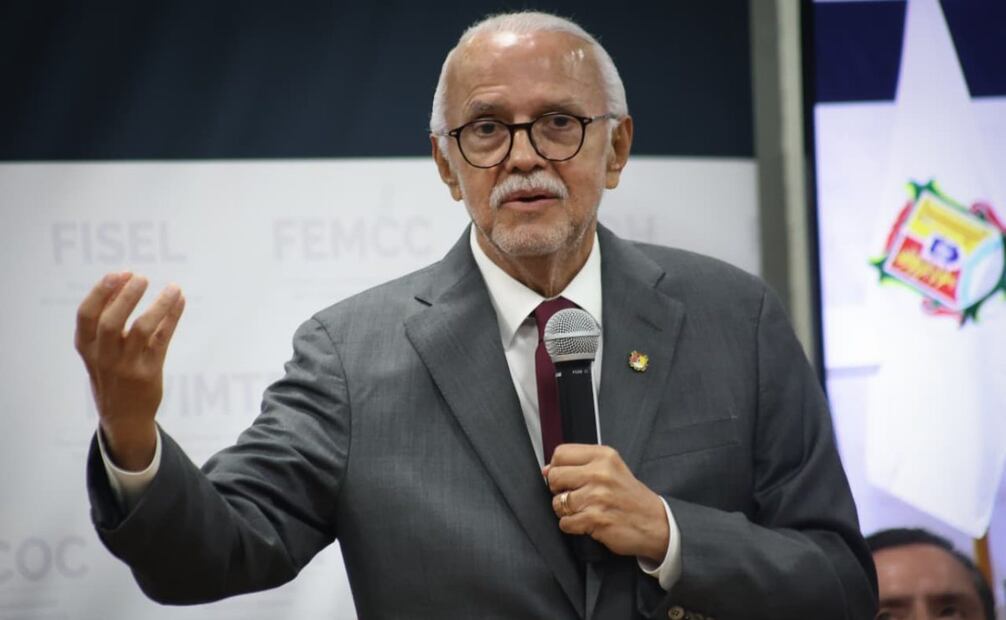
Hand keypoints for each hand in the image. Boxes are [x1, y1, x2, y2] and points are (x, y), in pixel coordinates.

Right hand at [74, 272, 184, 469]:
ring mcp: (127, 366)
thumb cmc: (111, 375)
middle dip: (125, 296)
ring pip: (141, 330)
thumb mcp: (98, 352)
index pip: (86, 315)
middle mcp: (104, 357)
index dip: (101, 292)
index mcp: (87, 348)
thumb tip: (122, 284)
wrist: (124, 418)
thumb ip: (107, 322)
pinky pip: (162, 340)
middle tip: (141, 277)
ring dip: (158, 305)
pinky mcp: (149, 373)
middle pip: (111, 321)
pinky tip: (180, 301)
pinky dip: (172, 318)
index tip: (118, 273)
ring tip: (172, 287)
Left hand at [544, 444, 668, 562]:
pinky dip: (572, 526)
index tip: (566, 478)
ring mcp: (597, 496)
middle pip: (555, 477)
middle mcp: (600, 473)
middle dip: (559, 490)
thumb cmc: (630, 497)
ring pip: (557, 502)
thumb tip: (546, 470)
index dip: (557, 467)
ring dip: (567, 511)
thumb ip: (581, 465)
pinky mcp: (595, 519)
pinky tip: (587, 522)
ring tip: (584, 510)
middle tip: (575, 496)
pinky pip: (565, 523)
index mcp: (604, 456)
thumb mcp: (612, 469)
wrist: (656, 523)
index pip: (560, 454)